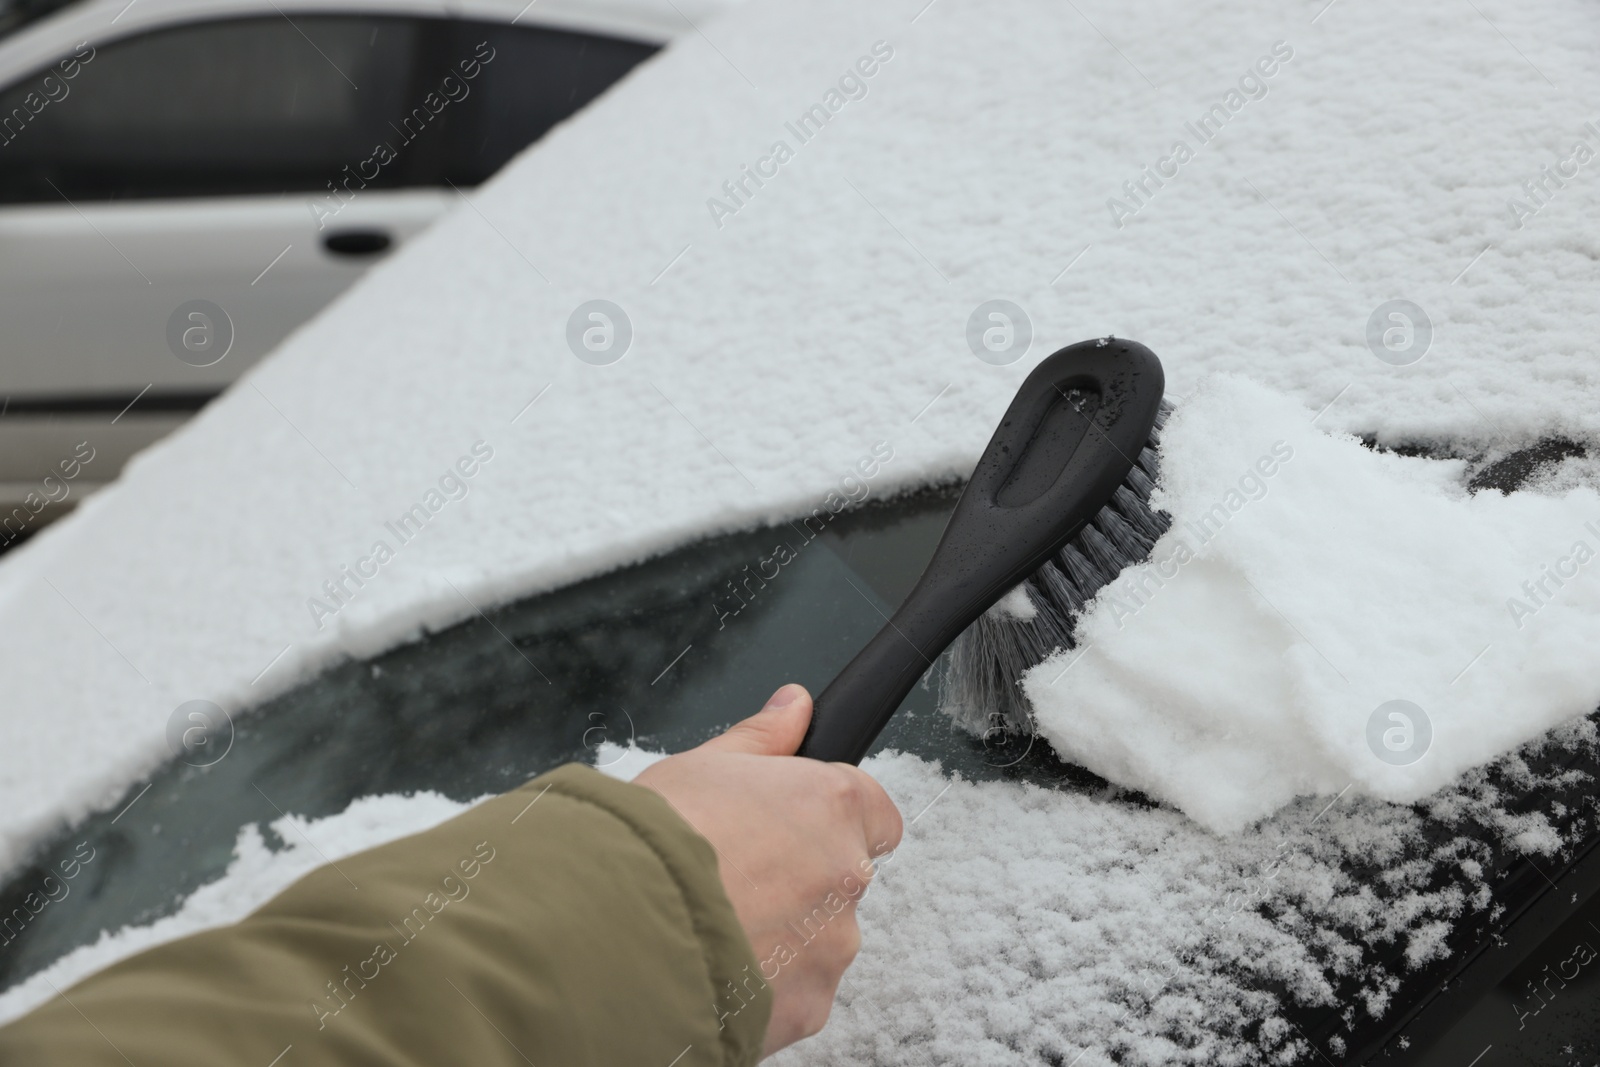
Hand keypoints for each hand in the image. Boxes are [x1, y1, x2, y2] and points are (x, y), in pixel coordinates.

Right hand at [634, 684, 902, 1056]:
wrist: (617, 930)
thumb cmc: (656, 844)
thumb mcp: (702, 766)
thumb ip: (763, 738)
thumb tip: (794, 705)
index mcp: (831, 806)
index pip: (875, 811)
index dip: (834, 818)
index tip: (795, 827)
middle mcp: (845, 876)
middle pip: (841, 878)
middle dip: (799, 880)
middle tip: (736, 877)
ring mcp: (830, 948)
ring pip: (819, 939)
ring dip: (782, 935)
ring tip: (715, 924)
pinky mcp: (808, 1007)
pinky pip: (796, 991)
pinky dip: (765, 984)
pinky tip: (715, 964)